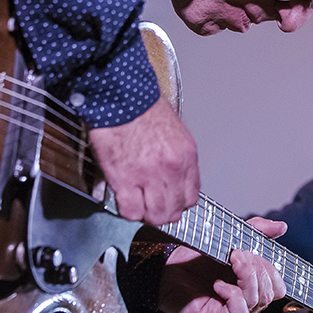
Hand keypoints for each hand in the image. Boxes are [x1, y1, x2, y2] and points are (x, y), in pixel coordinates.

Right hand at [88, 95, 199, 225]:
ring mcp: (148, 176)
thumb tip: (172, 179)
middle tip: (152, 207)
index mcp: (186, 156)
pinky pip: (130, 211)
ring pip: (155, 215)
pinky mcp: (124, 178)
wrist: (121, 97)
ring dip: (146, 214)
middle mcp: (172, 169)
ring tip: (139, 205)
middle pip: (174, 210)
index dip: (178, 202)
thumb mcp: (175, 132)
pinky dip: (128, 211)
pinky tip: (125, 201)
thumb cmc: (144, 109)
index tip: (170, 201)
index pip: (191, 196)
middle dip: (163, 212)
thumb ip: (176, 159)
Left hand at [157, 217, 287, 312]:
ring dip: (247, 277)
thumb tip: (281, 227)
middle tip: (239, 254)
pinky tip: (219, 283)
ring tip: (232, 260)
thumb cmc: (193, 259)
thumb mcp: (229, 239)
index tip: (253, 251)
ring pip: (256, 302)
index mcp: (250, 286)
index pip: (278, 286)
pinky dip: (233, 294)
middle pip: (270, 294)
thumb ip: (255, 231)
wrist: (164, 268)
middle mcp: (244, 302)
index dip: (271, 269)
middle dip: (258, 269)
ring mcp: (230, 312)